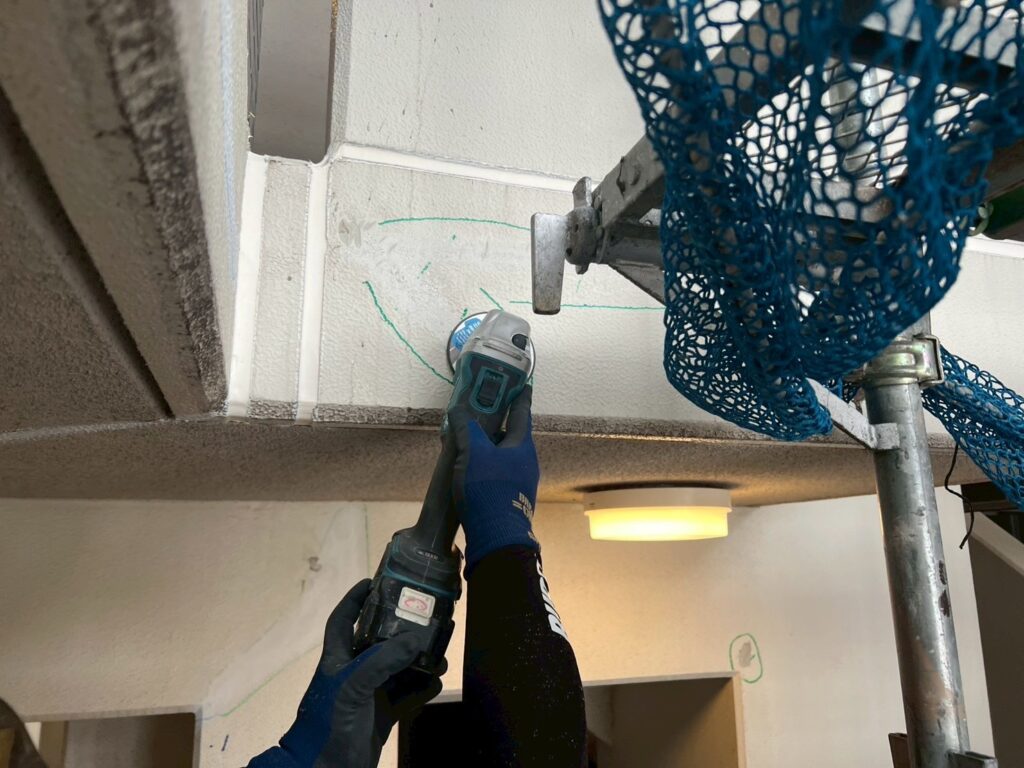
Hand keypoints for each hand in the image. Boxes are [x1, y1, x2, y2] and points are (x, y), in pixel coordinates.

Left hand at [248, 580, 443, 767]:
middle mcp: (353, 673)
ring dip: (417, 662)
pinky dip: (421, 689)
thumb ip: (382, 660)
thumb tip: (415, 639)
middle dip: (402, 631)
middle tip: (427, 620)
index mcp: (337, 659)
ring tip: (439, 656)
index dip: (355, 599)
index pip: (343, 620)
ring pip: (397, 669)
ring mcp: (368, 695)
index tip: (375, 582)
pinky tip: (435, 682)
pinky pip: (406, 696)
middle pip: (379, 642)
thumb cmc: (328, 723)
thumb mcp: (352, 686)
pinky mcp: (381, 716)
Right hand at [449, 386, 539, 574]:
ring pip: (502, 456)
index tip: (521, 384)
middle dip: (495, 425)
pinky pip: (496, 474)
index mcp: (522, 446)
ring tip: (466, 443)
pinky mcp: (509, 499)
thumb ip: (465, 428)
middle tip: (478, 413)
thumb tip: (457, 409)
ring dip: (487, 448)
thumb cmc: (488, 489)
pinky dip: (484, 466)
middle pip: (510, 436)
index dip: (519, 397)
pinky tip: (468, 470)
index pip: (522, 413)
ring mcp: (519, 482)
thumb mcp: (472, 453)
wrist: (496, 538)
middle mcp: (526, 462)